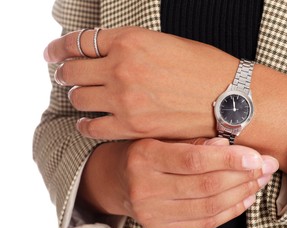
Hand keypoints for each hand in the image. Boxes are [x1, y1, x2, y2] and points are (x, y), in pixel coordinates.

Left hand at [44, 27, 238, 139]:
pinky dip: (85, 125)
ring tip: (81, 98)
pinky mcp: (132, 126)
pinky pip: (91, 127)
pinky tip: (87, 123)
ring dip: (76, 97)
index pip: (80, 41)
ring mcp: (124, 98)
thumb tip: (109, 53)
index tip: (53, 53)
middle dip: (65, 72)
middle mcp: (122, 67)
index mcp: (131, 40)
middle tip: (66, 75)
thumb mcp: (166, 44)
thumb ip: (132, 47)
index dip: (60, 47)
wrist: (232, 98)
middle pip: (72, 70)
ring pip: (78, 97)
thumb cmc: (205, 69)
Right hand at [80, 137, 278, 227]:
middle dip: (243, 176)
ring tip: (260, 180)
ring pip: (208, 207)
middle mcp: (143, 188)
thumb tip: (227, 147)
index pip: (193, 160)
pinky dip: (229, 211)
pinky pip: (203, 223)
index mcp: (143, 157)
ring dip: (241, 193)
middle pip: (205, 186)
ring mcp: (150, 214)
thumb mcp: (161, 137)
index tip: (256, 156)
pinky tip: (245, 197)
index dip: (228, 160)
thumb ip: (193, 142)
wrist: (116, 180)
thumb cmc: (144, 152)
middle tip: (266, 166)